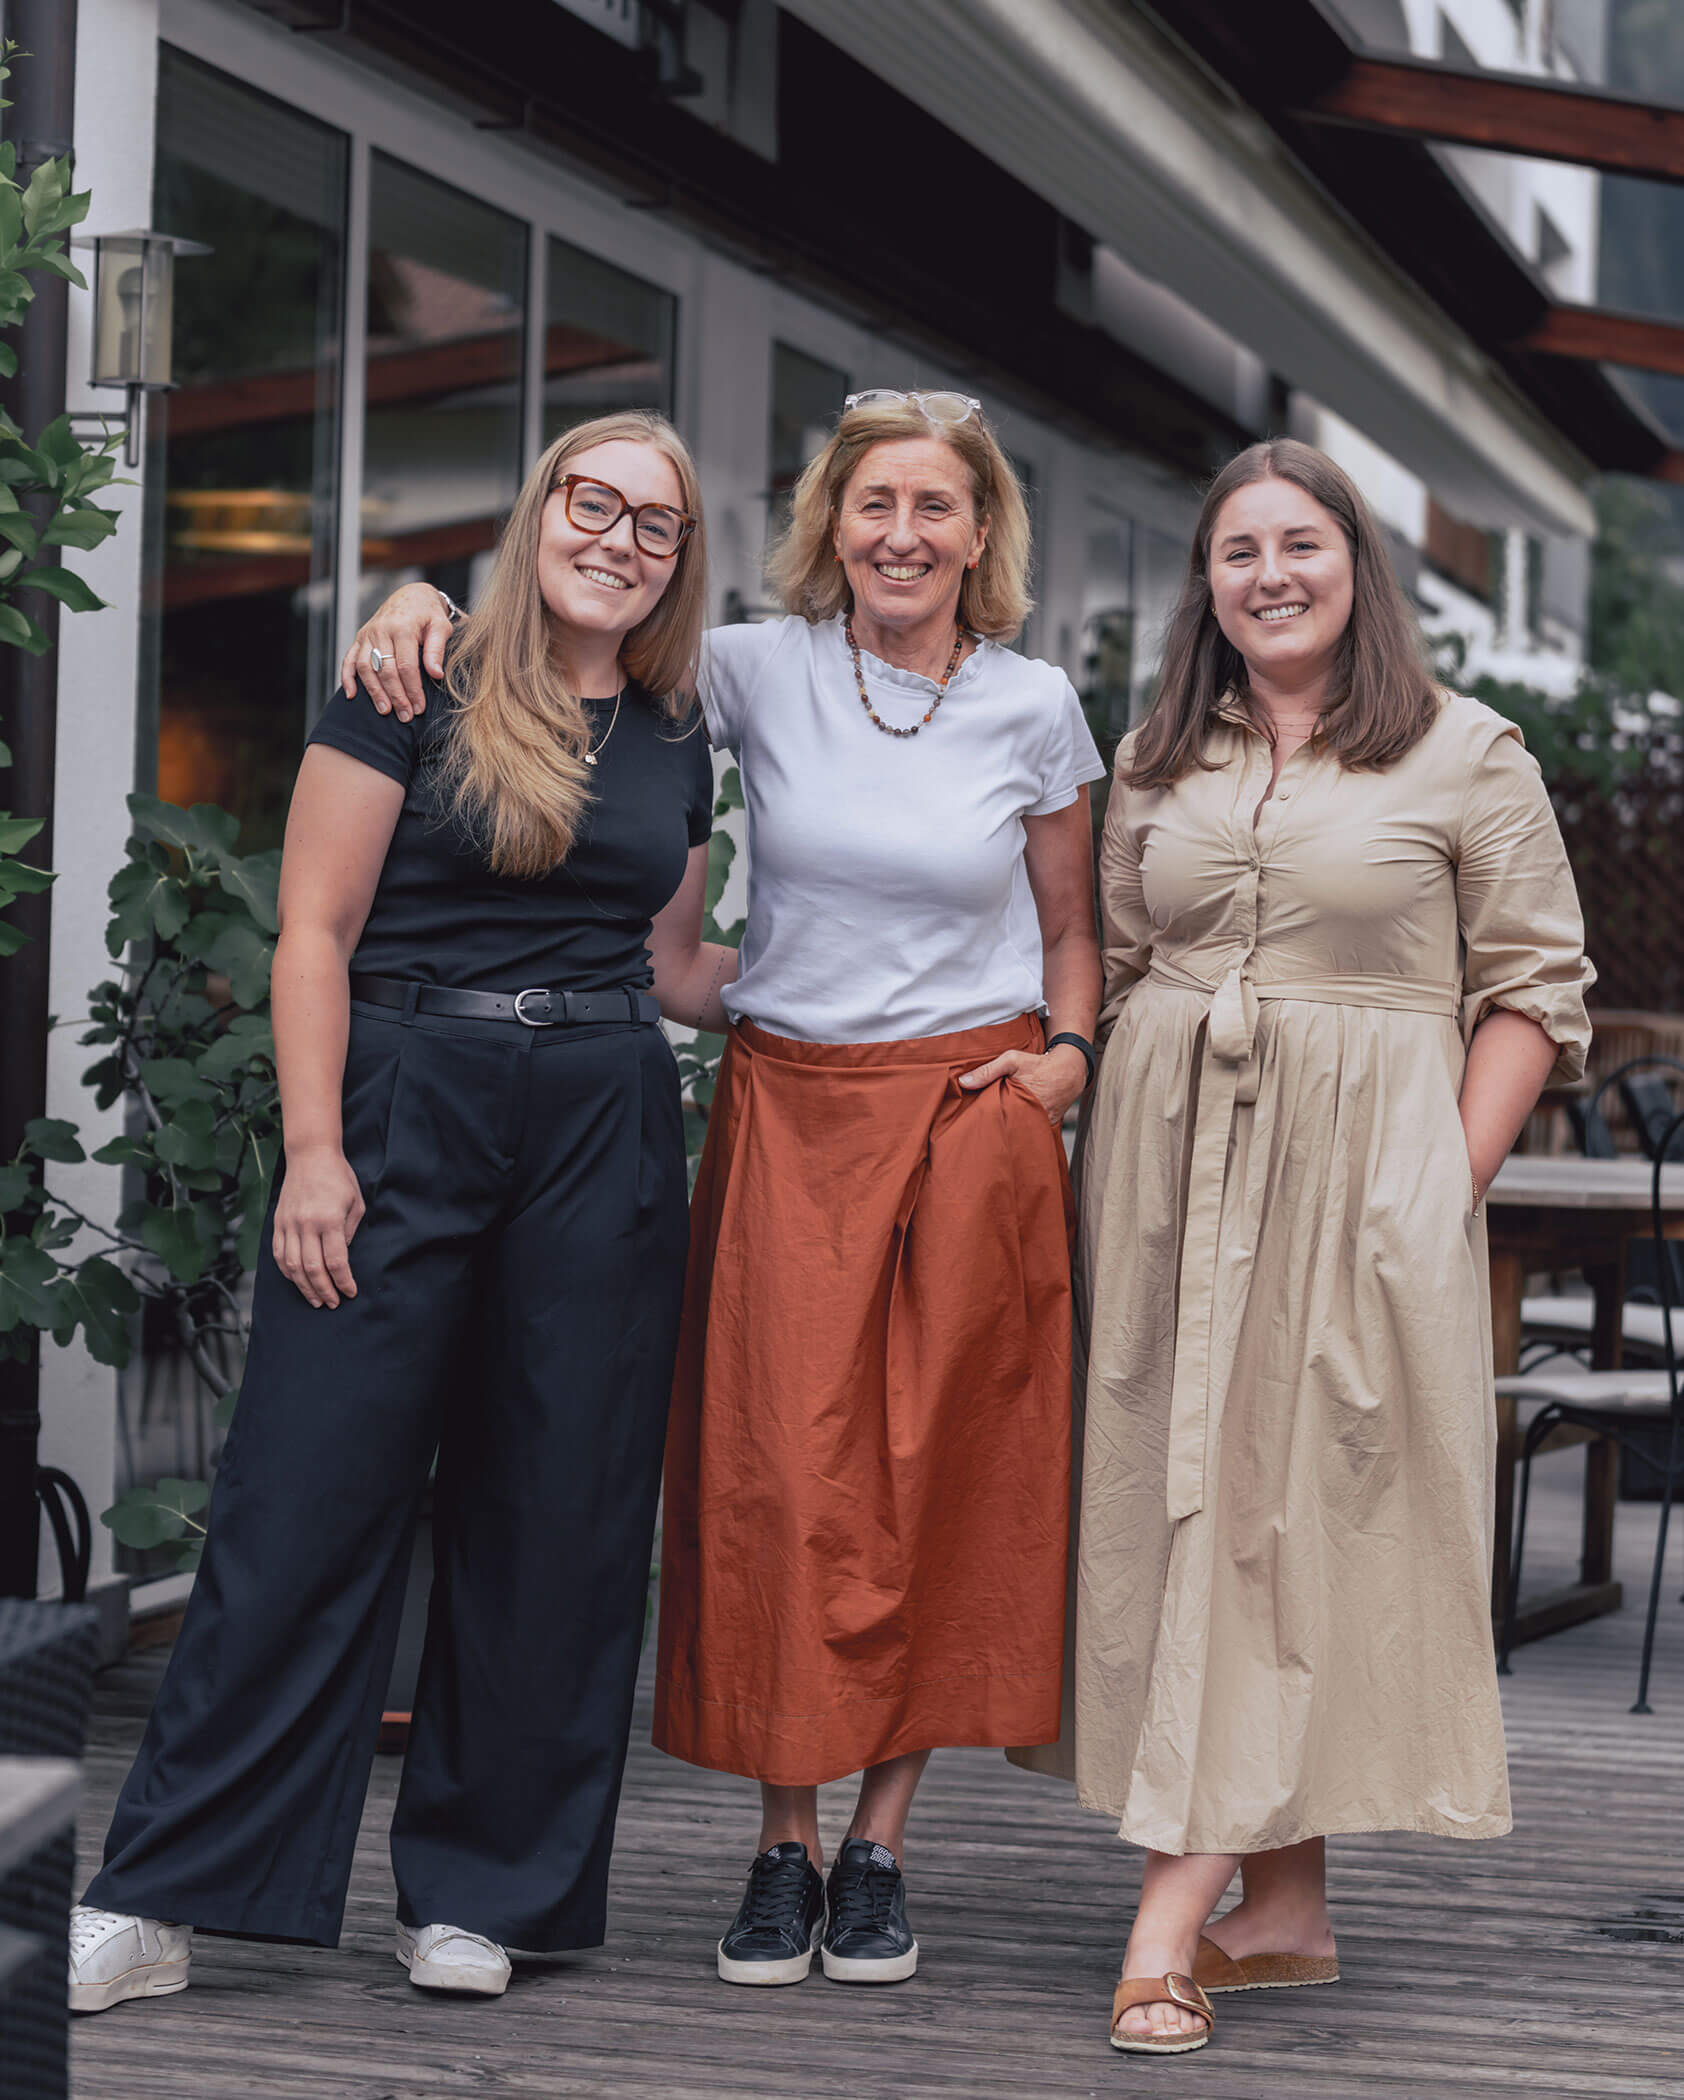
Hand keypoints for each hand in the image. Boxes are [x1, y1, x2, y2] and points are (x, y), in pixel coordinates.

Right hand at [273, 1146, 365, 1308]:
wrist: (310, 1155)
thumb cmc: (338, 1178)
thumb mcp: (356, 1203)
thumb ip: (350, 1232)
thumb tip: (341, 1257)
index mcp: (329, 1220)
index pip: (336, 1261)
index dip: (343, 1282)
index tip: (350, 1292)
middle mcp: (306, 1224)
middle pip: (312, 1269)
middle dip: (324, 1291)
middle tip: (333, 1303)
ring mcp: (288, 1224)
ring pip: (292, 1266)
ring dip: (304, 1287)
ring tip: (316, 1300)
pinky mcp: (278, 1223)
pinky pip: (279, 1254)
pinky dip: (287, 1272)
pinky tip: (297, 1281)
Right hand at [337, 583, 454, 720]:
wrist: (411, 596)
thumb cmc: (429, 614)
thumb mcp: (441, 626)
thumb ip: (437, 649)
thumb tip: (436, 674)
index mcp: (402, 627)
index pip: (406, 666)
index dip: (412, 690)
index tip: (419, 708)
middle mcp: (381, 630)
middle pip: (385, 670)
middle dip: (396, 696)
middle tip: (405, 716)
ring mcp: (368, 634)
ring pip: (366, 668)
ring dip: (374, 692)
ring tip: (385, 711)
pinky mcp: (360, 638)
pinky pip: (349, 659)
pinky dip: (347, 678)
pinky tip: (351, 695)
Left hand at [957, 1043, 1087, 1125]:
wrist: (1069, 1071)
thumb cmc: (1039, 1064)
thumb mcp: (1012, 1060)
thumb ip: (988, 1071)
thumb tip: (963, 1082)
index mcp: (1018, 1104)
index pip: (994, 1121)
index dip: (983, 1122)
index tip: (972, 1123)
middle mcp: (1030, 1119)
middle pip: (1005, 1129)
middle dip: (993, 1129)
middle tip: (979, 1130)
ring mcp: (1039, 1125)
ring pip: (1017, 1133)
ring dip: (1008, 1131)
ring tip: (994, 1133)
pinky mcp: (1046, 1127)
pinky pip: (1030, 1132)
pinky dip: (1020, 1130)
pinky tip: (1012, 1127)